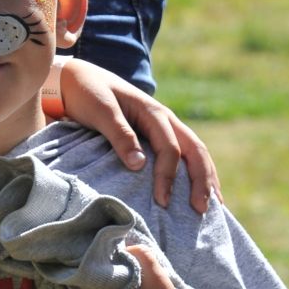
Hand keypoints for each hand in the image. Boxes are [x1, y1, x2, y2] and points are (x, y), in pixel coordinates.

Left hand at [55, 61, 219, 212]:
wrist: (77, 79)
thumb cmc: (87, 93)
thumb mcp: (101, 110)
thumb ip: (120, 134)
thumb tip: (139, 165)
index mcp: (153, 112)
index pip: (170, 148)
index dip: (168, 176)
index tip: (162, 202)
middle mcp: (165, 119)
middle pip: (195, 149)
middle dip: (202, 180)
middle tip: (201, 209)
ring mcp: (164, 127)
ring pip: (195, 152)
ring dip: (205, 177)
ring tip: (212, 207)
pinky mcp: (157, 136)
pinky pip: (184, 154)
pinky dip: (195, 172)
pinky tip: (198, 191)